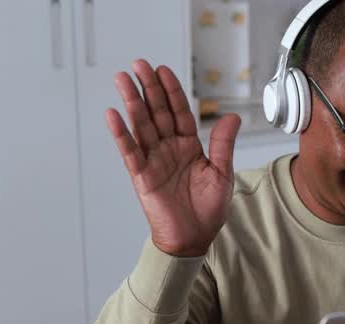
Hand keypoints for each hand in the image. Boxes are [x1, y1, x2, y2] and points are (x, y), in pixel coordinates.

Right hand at [106, 60, 240, 257]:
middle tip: (138, 65)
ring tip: (123, 80)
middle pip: (157, 112)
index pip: (178, 112)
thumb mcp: (222, 174)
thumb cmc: (208, 210)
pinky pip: (130, 152)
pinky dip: (121, 134)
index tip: (162, 70)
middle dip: (148, 88)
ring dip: (132, 103)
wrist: (194, 238)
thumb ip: (222, 145)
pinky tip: (113, 115)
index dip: (171, 91)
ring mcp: (153, 161)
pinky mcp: (142, 176)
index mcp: (189, 146)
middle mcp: (169, 149)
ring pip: (141, 126)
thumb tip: (231, 117)